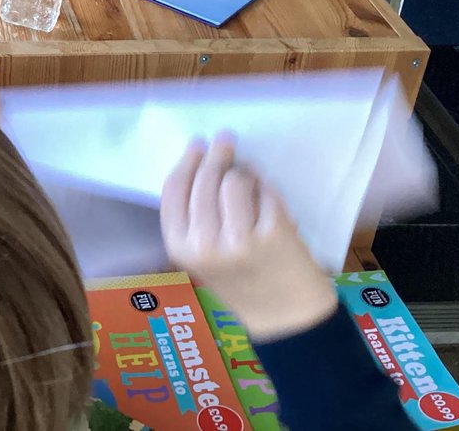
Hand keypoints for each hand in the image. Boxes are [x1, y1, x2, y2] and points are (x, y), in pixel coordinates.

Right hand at [160, 135, 336, 341]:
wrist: (284, 317)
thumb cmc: (242, 283)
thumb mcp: (201, 257)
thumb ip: (195, 218)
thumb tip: (202, 163)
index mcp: (180, 248)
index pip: (174, 190)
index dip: (186, 163)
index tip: (196, 146)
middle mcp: (205, 244)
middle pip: (203, 180)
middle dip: (215, 155)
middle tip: (224, 140)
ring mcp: (240, 240)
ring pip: (233, 181)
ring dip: (242, 173)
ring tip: (249, 180)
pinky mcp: (273, 234)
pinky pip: (263, 190)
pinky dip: (264, 185)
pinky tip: (265, 192)